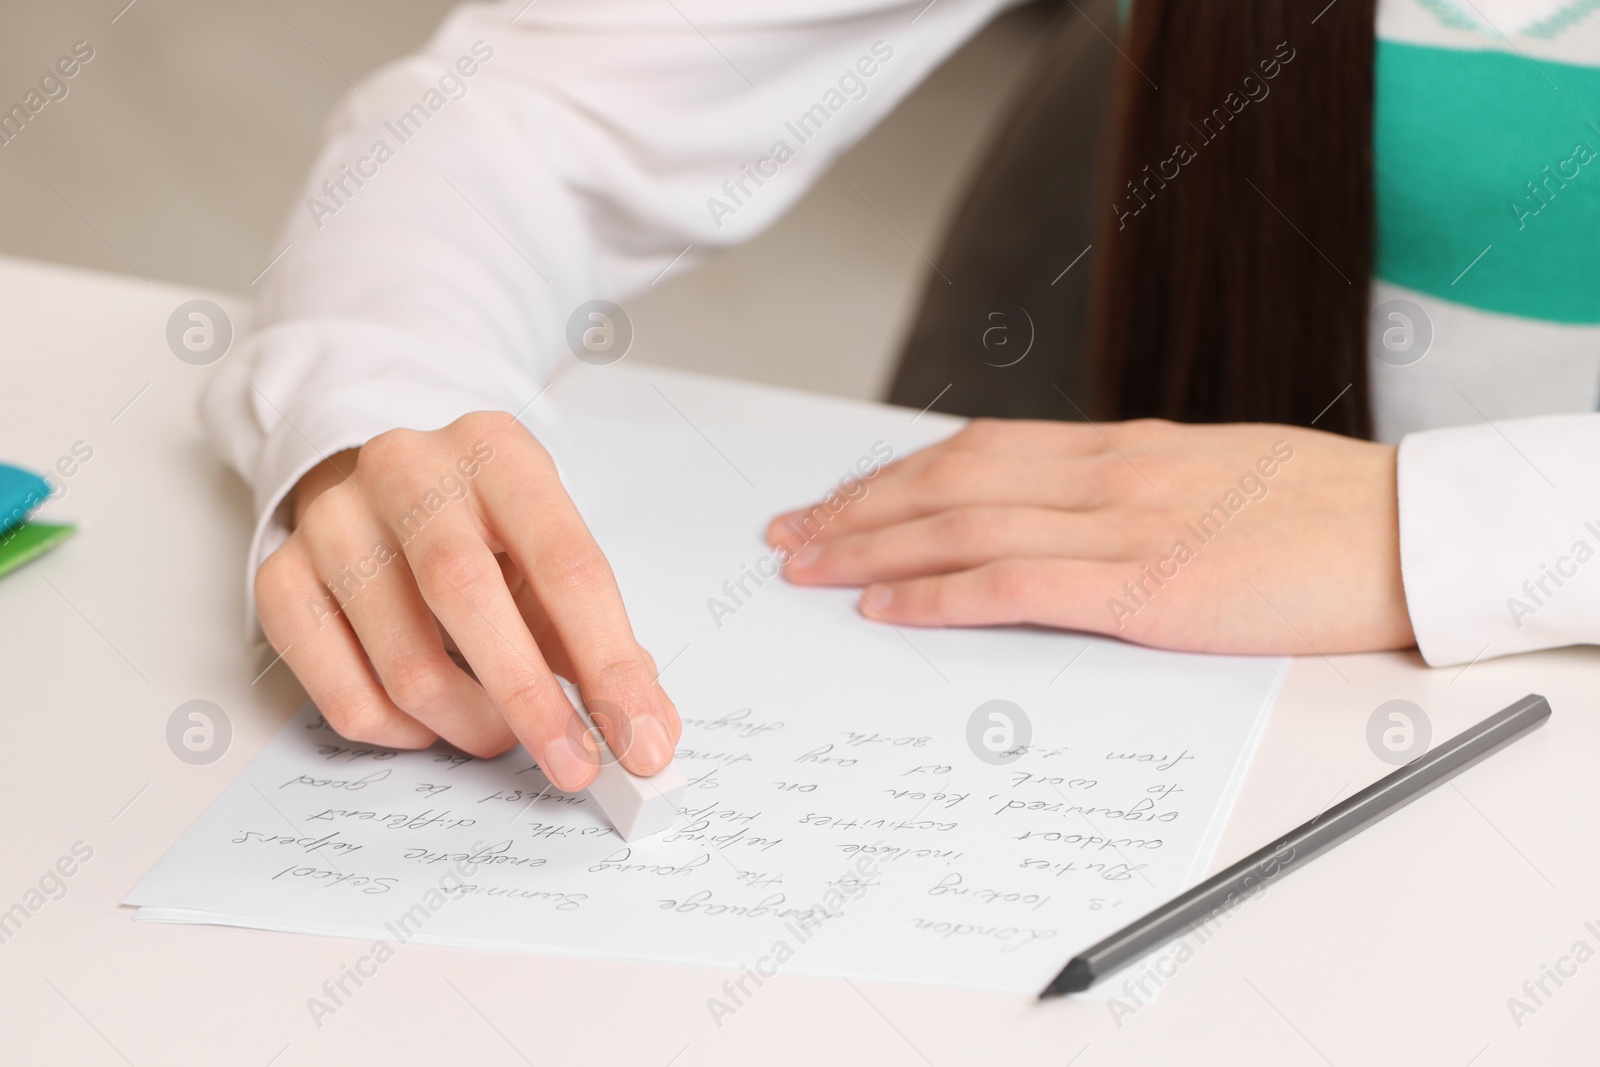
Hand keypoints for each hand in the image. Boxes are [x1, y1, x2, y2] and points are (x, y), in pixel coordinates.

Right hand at [255, 412, 679, 790]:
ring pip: (405, 665)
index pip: (566, 562)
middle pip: (466, 597)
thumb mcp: (550, 558)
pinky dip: (404, 734)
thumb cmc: (487, 533)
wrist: (388, 486)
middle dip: (532, 701)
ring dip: (470, 726)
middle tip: (575, 766)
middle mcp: (407, 470)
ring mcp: (333, 522)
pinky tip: (432, 720)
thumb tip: (650, 731)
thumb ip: (600, 642)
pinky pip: (344, 699)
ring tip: (499, 732)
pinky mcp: (280, 578)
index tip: (642, 740)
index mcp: (497, 453)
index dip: (609, 661)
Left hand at [768, 419, 1414, 654]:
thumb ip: (1124, 493)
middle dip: (856, 508)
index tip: (841, 497)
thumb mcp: (1205, 479)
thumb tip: (1059, 518)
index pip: (976, 452)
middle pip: (947, 481)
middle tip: (788, 533)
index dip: (894, 475)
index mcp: (1118, 449)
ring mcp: (1119, 526)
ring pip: (961, 524)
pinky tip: (885, 606)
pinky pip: (1014, 583)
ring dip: (871, 546)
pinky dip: (937, 594)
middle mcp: (1102, 474)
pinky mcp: (1143, 587)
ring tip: (806, 566)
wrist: (1402, 532)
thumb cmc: (1313, 512)